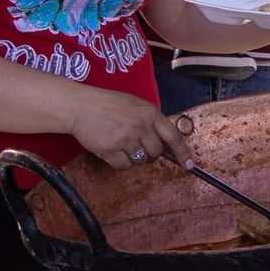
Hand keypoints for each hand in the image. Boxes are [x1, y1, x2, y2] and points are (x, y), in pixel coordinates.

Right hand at [65, 85, 190, 169]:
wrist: (81, 105)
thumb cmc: (108, 104)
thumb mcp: (136, 105)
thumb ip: (151, 120)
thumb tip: (165, 141)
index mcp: (151, 113)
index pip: (173, 136)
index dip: (182, 152)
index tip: (188, 165)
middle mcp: (141, 126)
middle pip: (156, 152)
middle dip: (150, 153)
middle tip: (138, 146)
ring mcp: (125, 138)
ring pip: (141, 160)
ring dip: (134, 157)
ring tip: (122, 144)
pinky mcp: (110, 150)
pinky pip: (124, 166)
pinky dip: (121, 163)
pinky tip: (113, 151)